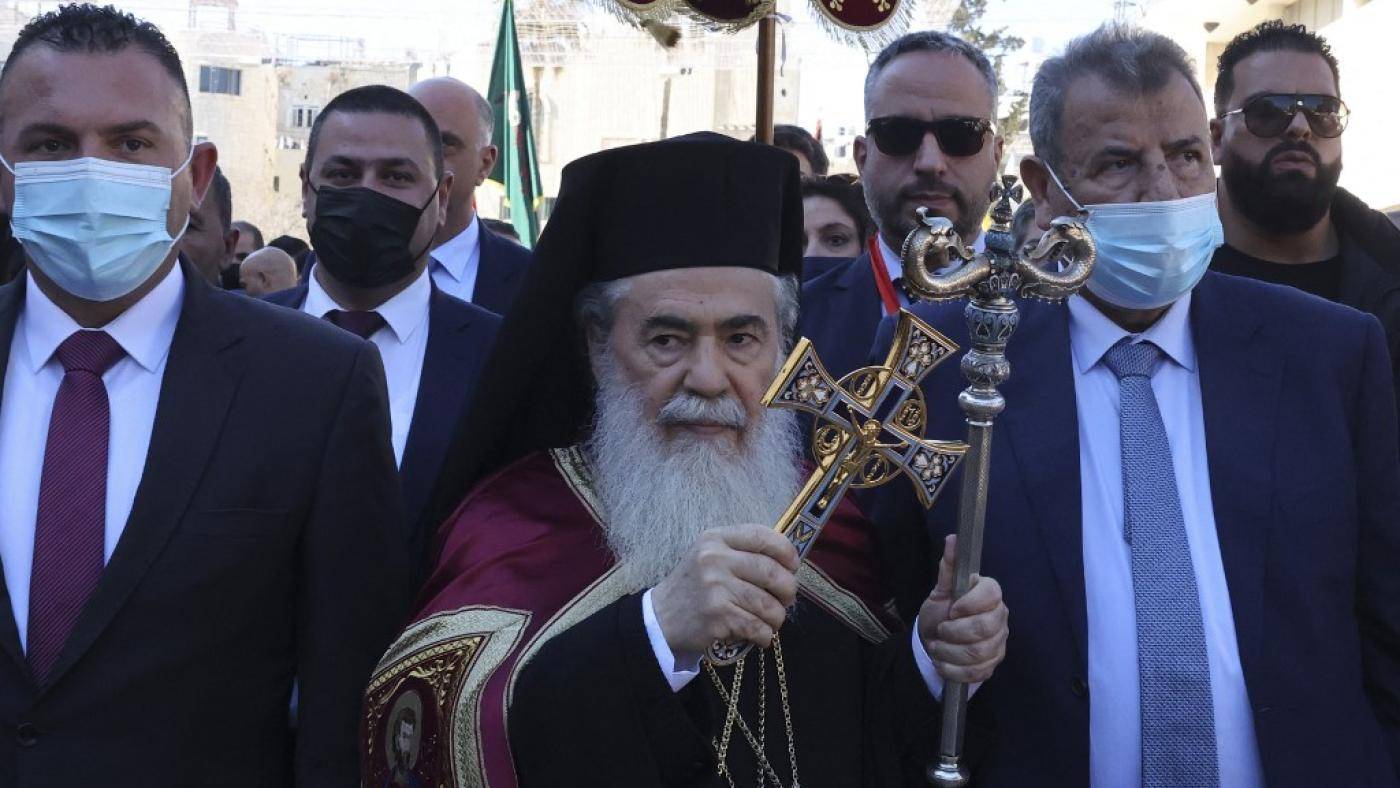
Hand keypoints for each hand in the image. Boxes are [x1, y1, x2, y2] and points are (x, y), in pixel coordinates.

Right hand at [651, 525, 799, 658]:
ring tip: (770, 621)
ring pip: (769, 605)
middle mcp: (714, 559)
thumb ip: (742, 552)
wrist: (661, 619)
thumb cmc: (695, 587)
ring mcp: (715, 588)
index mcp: (715, 539)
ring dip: (777, 618)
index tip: (793, 566)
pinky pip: (758, 627)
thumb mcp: (710, 557)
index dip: (786, 551)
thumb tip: (790, 563)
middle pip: (772, 573)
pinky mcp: (717, 616)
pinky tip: (758, 635)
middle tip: (786, 600)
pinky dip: (764, 635)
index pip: (762, 536)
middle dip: (788, 590)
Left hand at [919, 535, 1008, 683]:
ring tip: (937, 646)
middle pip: (984, 628)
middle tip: (940, 630)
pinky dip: (953, 669)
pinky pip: (976, 672)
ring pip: (978, 653)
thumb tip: (953, 538)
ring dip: (949, 652)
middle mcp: (1000, 617)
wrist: (935, 640)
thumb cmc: (941, 611)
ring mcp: (999, 643)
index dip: (969, 603)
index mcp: (989, 594)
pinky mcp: (993, 664)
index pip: (991, 594)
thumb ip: (948, 567)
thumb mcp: (940, 590)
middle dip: (954, 632)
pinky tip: (943, 662)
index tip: (951, 609)